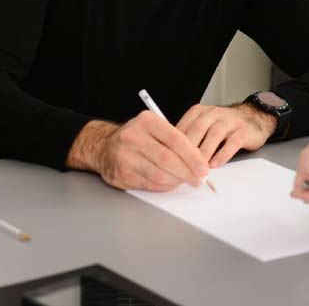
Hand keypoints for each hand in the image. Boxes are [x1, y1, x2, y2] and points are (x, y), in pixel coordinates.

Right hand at [67, 113, 208, 191]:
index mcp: (146, 121)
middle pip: (167, 159)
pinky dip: (163, 186)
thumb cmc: (138, 137)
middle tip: (199, 179)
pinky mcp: (120, 174)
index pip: (175, 139)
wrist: (105, 146)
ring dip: (176, 181)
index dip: (192, 156)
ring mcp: (124, 156)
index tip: (204, 167)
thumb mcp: (155, 128)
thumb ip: (175, 140)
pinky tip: (170, 183)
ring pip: (158, 174)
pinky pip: (149, 184)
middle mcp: (133, 136)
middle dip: (187, 172)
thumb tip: (199, 161)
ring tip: (185, 181)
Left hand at [177, 103, 275, 168]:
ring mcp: (230, 121)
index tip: (170, 160)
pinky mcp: (244, 130)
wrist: (253, 118)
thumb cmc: (223, 126)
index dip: (175, 143)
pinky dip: (223, 154)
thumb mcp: (203, 125)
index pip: (184, 125)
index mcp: (200, 112)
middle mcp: (214, 113)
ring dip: (205, 152)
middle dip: (189, 149)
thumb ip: (188, 136)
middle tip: (182, 166)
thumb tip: (170, 155)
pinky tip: (216, 164)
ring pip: (214, 134)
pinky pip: (233, 142)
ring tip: (199, 168)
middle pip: (198, 129)